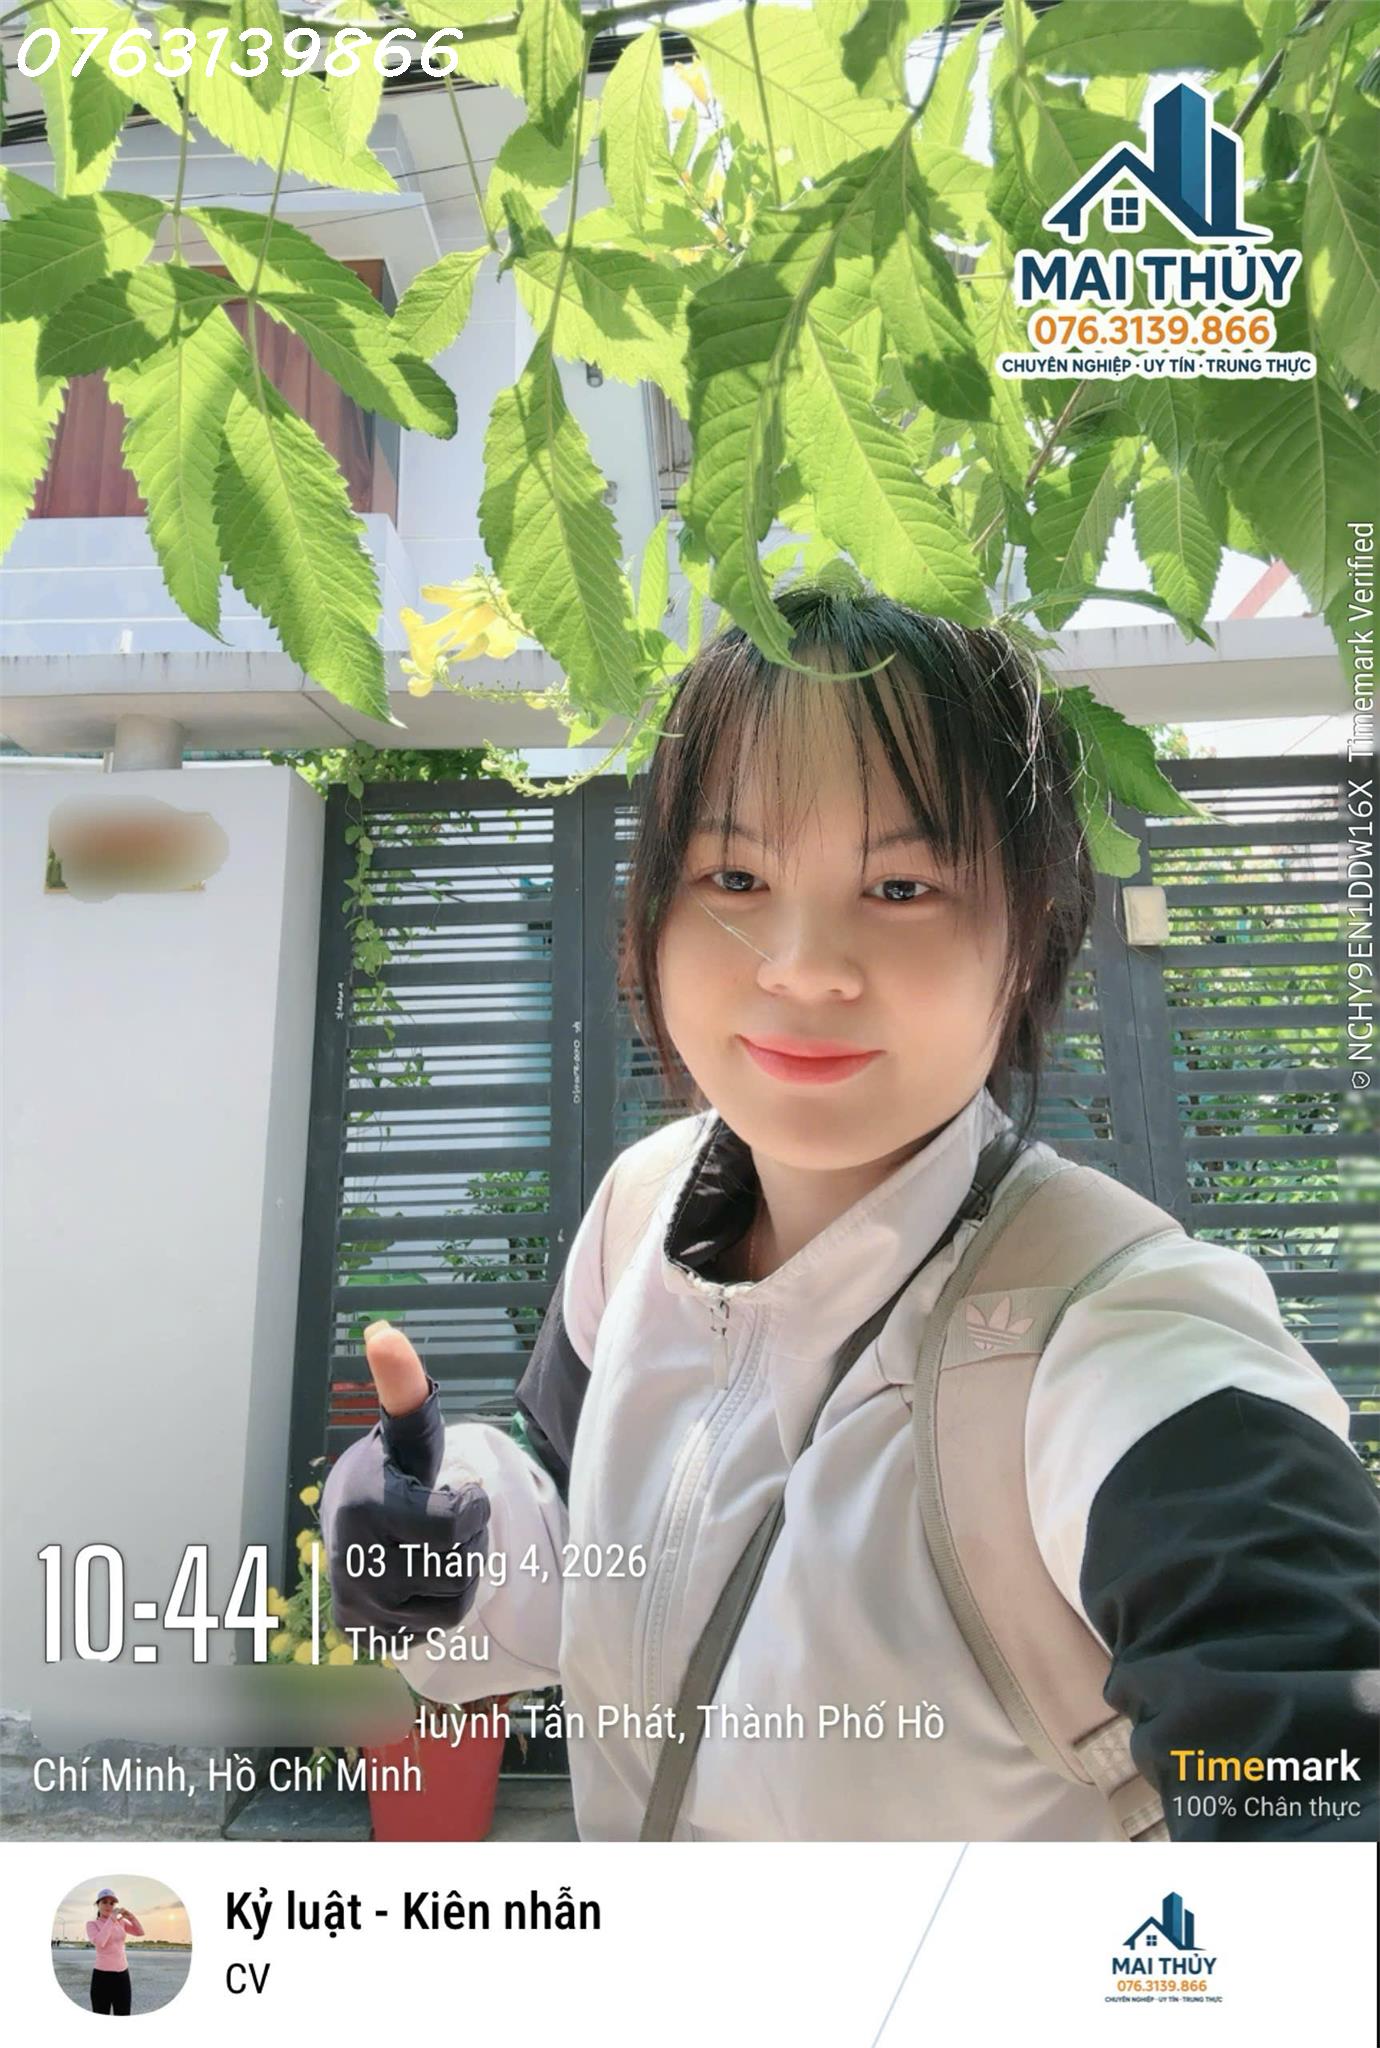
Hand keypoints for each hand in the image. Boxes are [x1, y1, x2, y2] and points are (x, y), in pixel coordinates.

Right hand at [320, 1322, 490, 1636]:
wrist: (354, 1517)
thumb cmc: (395, 1468)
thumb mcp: (406, 1430)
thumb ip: (403, 1387)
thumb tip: (384, 1331)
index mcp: (368, 1506)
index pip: (454, 1527)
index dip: (471, 1509)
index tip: (460, 1493)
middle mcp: (354, 1561)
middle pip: (455, 1570)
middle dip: (467, 1544)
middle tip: (451, 1523)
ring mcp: (356, 1603)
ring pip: (447, 1607)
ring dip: (457, 1576)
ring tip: (441, 1549)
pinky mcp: (363, 1632)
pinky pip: (429, 1632)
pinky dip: (436, 1607)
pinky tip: (424, 1579)